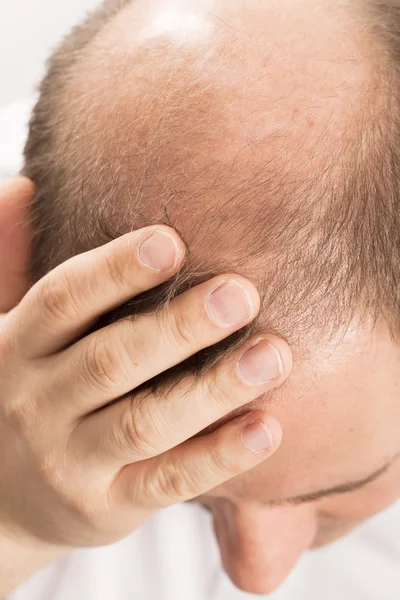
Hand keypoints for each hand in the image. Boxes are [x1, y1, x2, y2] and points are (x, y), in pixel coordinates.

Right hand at [0, 191, 291, 551]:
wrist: (0, 499)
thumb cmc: (30, 393)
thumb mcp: (12, 330)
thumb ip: (17, 263)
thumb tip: (23, 183)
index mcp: (19, 347)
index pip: (63, 300)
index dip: (115, 269)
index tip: (172, 241)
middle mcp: (39, 403)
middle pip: (111, 361)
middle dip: (178, 328)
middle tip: (241, 292)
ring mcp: (71, 461)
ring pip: (144, 422)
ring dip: (212, 389)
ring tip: (272, 355)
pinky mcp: (107, 507)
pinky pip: (167, 481)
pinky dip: (218, 457)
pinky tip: (266, 428)